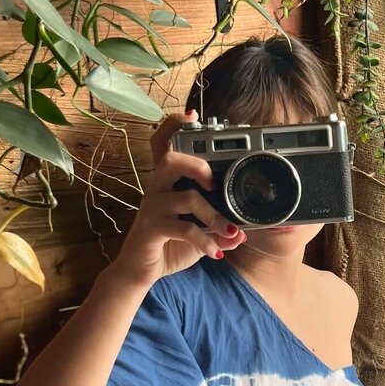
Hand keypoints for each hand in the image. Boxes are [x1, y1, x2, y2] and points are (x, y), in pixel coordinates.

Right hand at [112, 112, 246, 289]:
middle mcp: (157, 189)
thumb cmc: (169, 243)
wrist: (141, 270)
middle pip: (171, 160)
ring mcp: (153, 207)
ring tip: (230, 232)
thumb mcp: (199, 232)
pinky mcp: (152, 228)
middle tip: (215, 184)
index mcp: (167, 181)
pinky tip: (217, 252)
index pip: (163, 143)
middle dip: (198, 166)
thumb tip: (242, 232)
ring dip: (214, 216)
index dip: (174, 125)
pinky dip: (205, 241)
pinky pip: (183, 229)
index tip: (192, 115)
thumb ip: (219, 228)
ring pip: (187, 197)